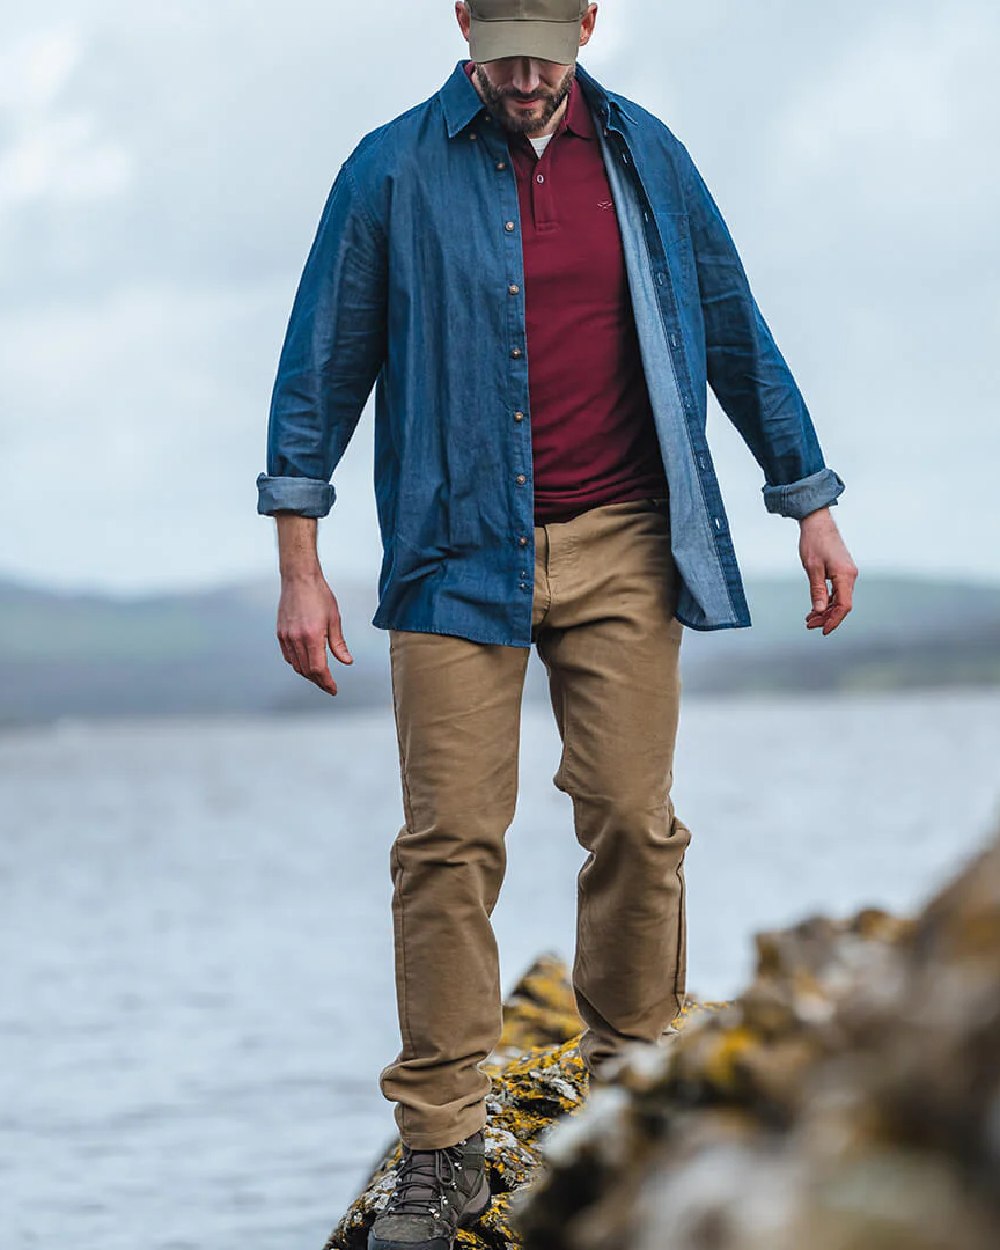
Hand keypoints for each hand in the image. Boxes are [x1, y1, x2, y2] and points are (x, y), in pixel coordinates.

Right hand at [276, 572, 352, 695]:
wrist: (299, 579)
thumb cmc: (318, 594)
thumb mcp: (334, 619)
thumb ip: (339, 644)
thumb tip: (346, 660)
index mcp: (312, 636)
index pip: (319, 669)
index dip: (327, 682)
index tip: (333, 689)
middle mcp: (297, 639)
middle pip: (307, 671)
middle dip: (319, 681)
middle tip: (328, 685)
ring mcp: (286, 637)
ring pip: (296, 665)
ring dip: (308, 674)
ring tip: (319, 676)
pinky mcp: (281, 633)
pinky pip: (288, 656)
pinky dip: (297, 664)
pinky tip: (305, 663)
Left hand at [798, 508, 857, 635]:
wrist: (818, 522)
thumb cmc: (814, 542)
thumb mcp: (812, 568)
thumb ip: (817, 590)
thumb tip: (820, 610)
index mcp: (845, 575)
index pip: (844, 605)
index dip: (834, 620)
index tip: (823, 631)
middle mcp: (850, 575)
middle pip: (842, 605)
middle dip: (827, 617)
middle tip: (809, 625)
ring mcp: (847, 573)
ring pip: (839, 599)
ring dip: (826, 610)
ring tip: (810, 619)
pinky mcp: (842, 571)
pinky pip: (837, 591)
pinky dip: (827, 600)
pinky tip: (816, 608)